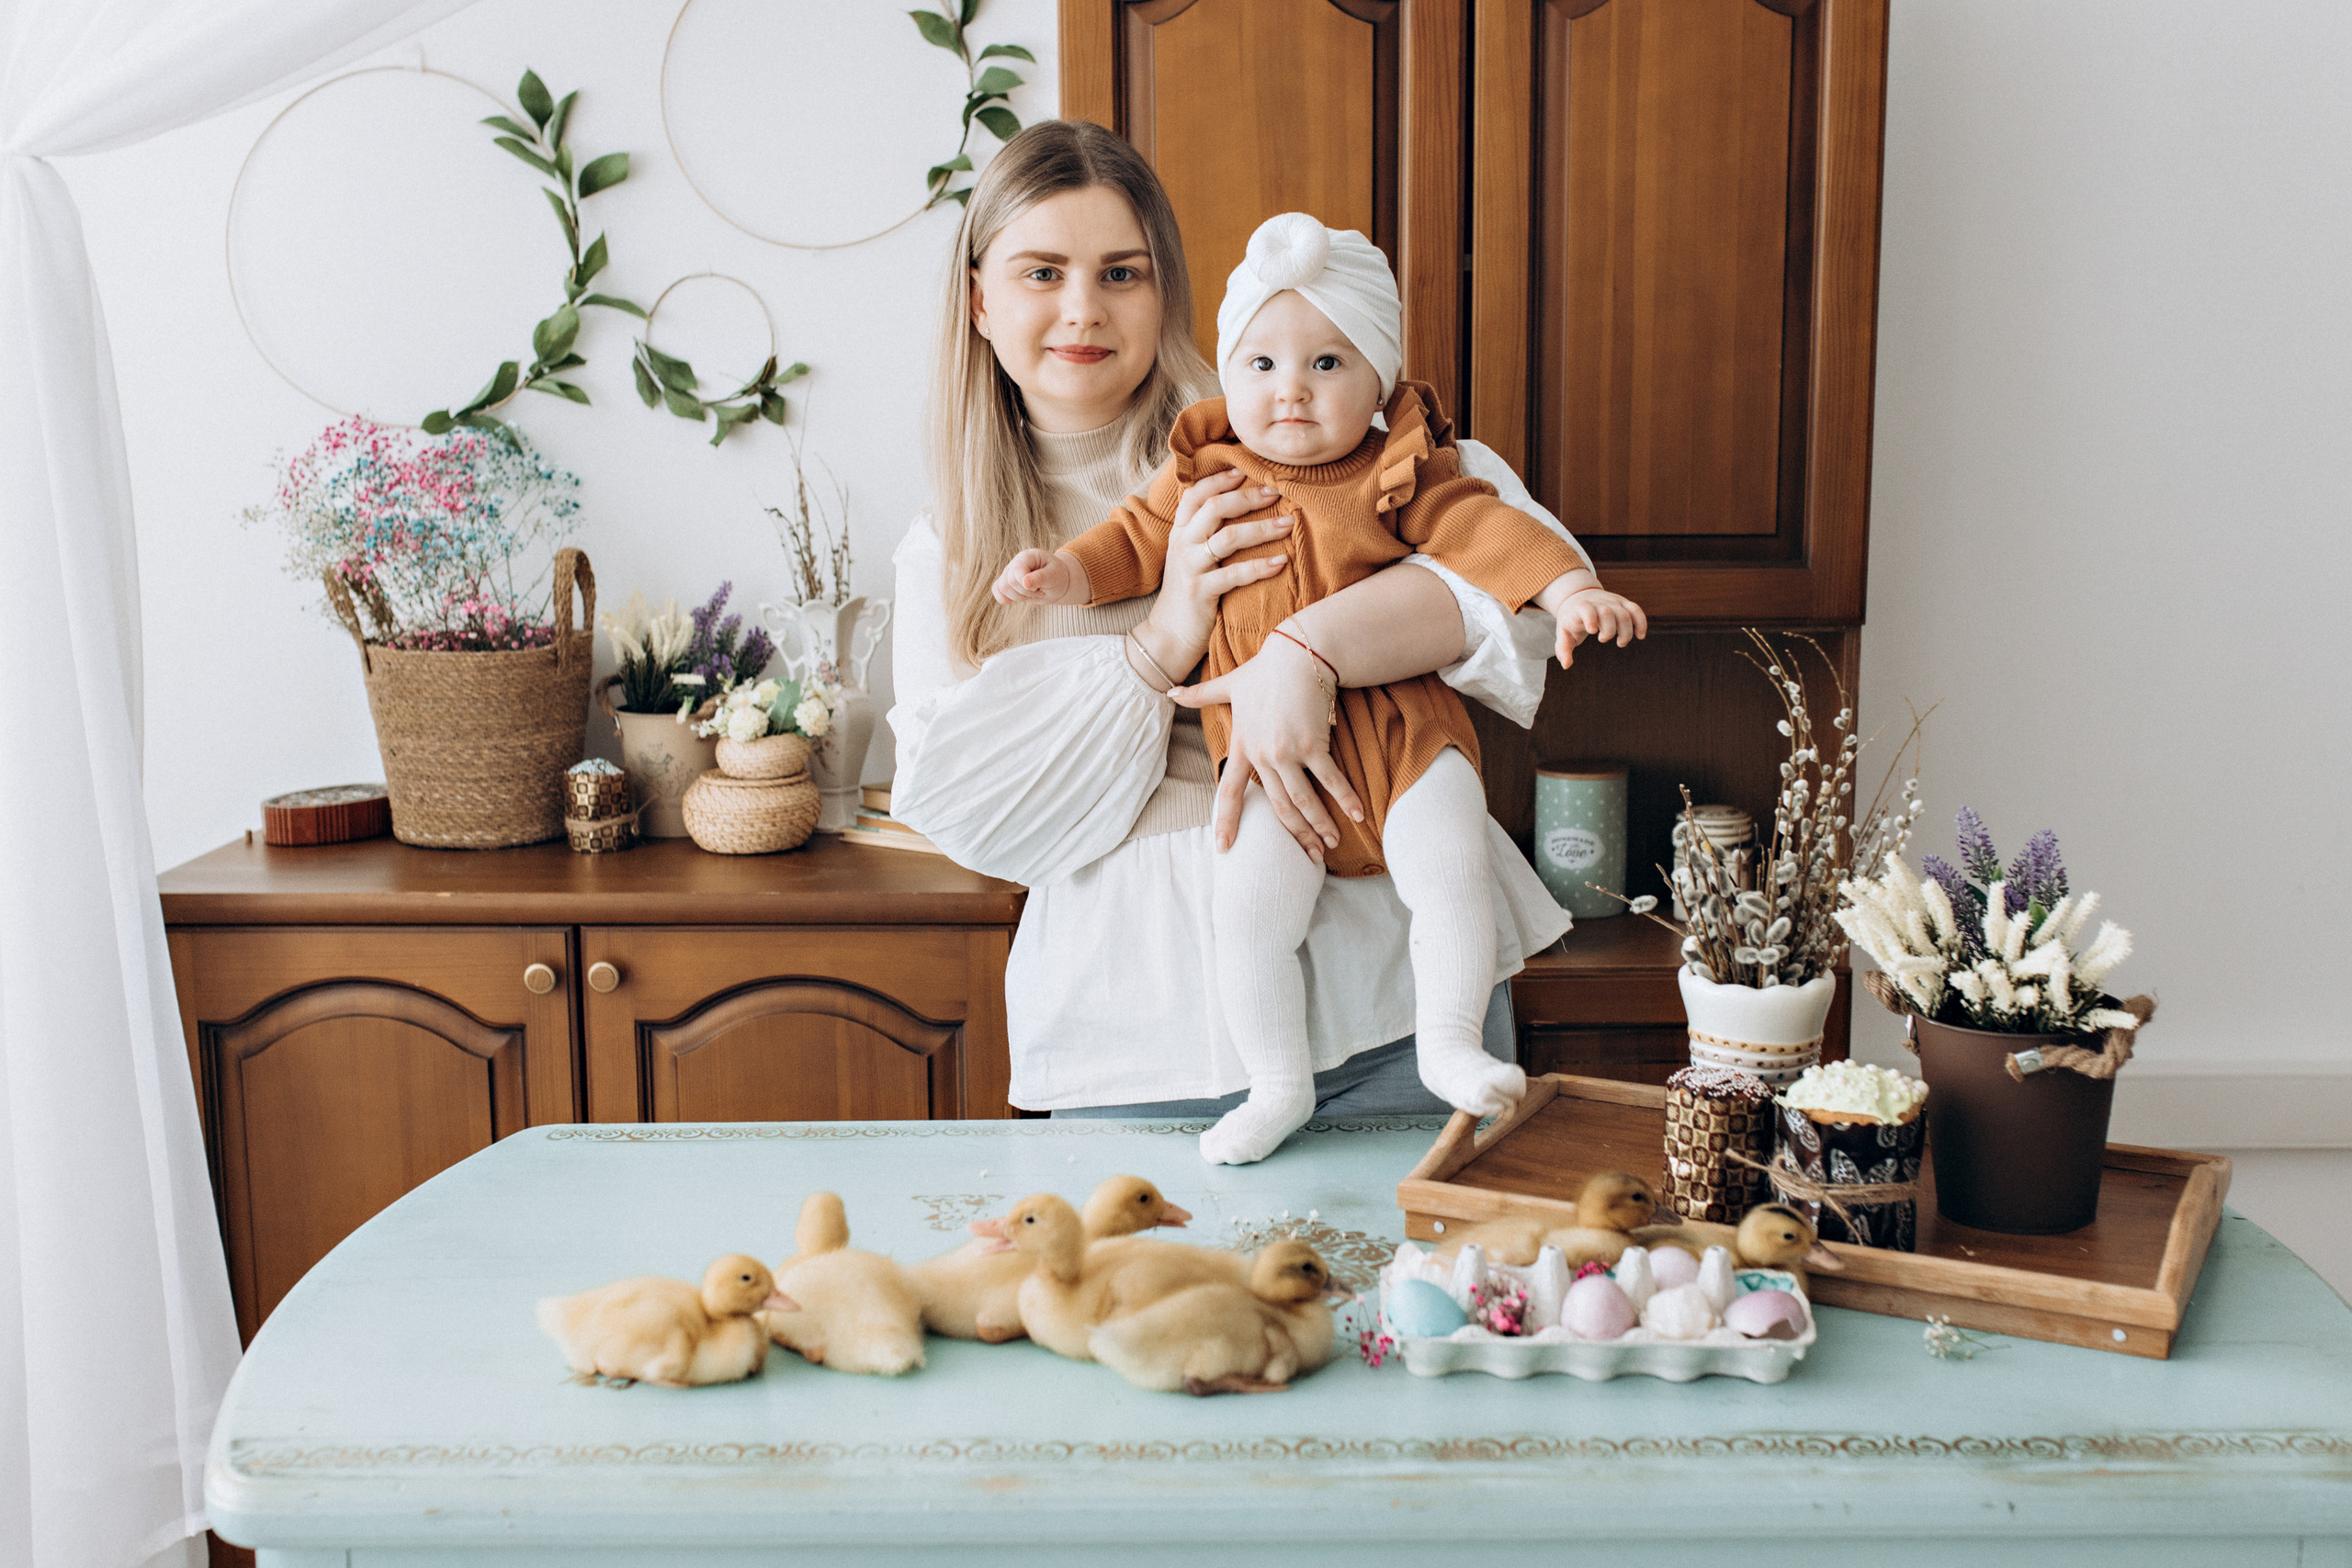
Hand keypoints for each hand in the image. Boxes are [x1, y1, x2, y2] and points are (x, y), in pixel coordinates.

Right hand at [993, 549, 1072, 604]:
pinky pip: (998, 593)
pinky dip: (1008, 600)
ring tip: (1032, 593)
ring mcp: (1008, 573)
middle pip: (1009, 582)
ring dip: (1019, 597)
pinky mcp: (1005, 584)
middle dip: (1025, 593)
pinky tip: (1021, 597)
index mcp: (1027, 556)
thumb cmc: (1057, 576)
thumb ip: (1040, 577)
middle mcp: (1014, 563)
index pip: (1017, 569)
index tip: (1039, 587)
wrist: (1056, 583)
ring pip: (1002, 589)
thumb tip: (1025, 582)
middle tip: (1038, 590)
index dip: (1026, 584)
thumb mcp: (1054, 576)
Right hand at [1148, 471, 1294, 654]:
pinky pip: (1235, 574)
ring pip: (1228, 537)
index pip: (1195, 494)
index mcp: (1179, 532)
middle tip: (1277, 491)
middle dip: (1249, 497)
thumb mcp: (1189, 557)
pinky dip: (1261, 567)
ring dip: (1262, 528)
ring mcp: (1190, 567)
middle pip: (1215, 507)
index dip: (1220, 479)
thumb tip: (1237, 506)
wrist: (1167, 635)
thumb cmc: (1188, 593)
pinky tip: (1281, 562)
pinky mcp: (1200, 592)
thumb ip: (1204, 533)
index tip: (1247, 470)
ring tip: (1288, 525)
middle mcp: (1182, 544)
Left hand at [1171, 632, 1364, 859]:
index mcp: (1242, 745)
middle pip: (1276, 805)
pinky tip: (1357, 816)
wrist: (1297, 654)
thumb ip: (1200, 694)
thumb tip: (1170, 690)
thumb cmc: (1265, 669)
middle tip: (1308, 857)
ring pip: (1303, 799)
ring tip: (1331, 843)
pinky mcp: (1313, 744)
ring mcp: (1288, 752)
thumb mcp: (1228, 683)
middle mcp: (1262, 755)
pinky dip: (1344, 799)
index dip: (1226, 821)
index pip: (1230, 791)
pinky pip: (1330, 779)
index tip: (1224, 849)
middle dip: (1294, 834)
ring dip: (1319, 825)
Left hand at [1540, 582, 1647, 666]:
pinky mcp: (1623, 603)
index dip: (1590, 618)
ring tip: (1620, 643)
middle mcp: (1598, 602)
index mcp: (1580, 608)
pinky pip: (1636, 610)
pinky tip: (1640, 636)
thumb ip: (1563, 649)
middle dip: (1609, 630)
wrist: (1579, 597)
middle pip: (1608, 612)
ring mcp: (1612, 601)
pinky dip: (1641, 623)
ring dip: (1626, 631)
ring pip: (1624, 613)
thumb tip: (1567, 665)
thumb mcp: (1563, 632)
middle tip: (1603, 639)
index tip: (1592, 631)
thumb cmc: (1571, 619)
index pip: (1586, 608)